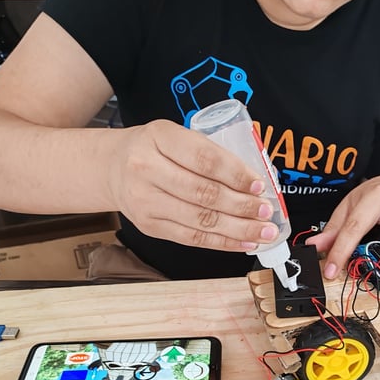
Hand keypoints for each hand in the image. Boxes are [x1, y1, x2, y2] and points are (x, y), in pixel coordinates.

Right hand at [107, 119, 279, 250]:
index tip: (259, 186)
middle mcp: (147, 169)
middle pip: (204, 194)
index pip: (204, 159)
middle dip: (242, 206)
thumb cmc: (154, 150)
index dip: (236, 175)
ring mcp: (146, 201)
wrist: (112, 167)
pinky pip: (192, 239)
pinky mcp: (150, 226)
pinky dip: (222, 243)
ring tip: (263, 232)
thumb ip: (211, 154)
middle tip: (267, 212)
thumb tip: (255, 182)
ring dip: (238, 229)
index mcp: (160, 138)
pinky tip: (244, 243)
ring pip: (200, 221)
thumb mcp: (177, 136)